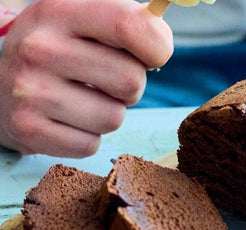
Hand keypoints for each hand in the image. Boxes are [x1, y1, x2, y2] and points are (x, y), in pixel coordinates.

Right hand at [0, 0, 172, 156]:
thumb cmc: (57, 53)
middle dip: (130, 87)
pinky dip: (88, 137)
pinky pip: (91, 145)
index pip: (129, 26)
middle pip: (131, 81)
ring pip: (114, 118)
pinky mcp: (29, 130)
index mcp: (59, 11)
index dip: (157, 47)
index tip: (154, 56)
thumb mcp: (82, 22)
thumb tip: (161, 47)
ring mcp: (31, 92)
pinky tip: (68, 120)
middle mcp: (41, 49)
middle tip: (107, 82)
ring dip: (109, 114)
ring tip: (83, 100)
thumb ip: (125, 26)